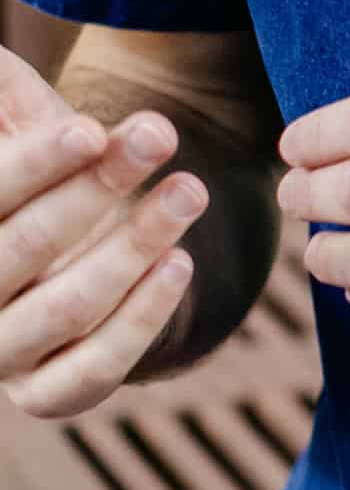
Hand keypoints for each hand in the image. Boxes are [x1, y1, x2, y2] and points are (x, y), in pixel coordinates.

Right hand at [0, 46, 202, 419]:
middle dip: (95, 189)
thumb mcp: (25, 129)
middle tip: (162, 135)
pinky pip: (92, 368)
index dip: (36, 166)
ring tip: (190, 190)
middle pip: (24, 247)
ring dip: (132, 246)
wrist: (71, 263)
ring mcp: (2, 351)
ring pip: (64, 308)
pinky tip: (182, 265)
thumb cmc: (47, 180)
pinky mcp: (48, 392)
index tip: (95, 129)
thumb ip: (9, 97)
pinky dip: (140, 321)